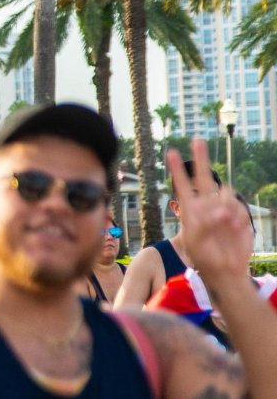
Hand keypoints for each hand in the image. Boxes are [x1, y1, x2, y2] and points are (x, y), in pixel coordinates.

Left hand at [167, 140, 252, 281]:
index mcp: (191, 209)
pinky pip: (237, 205)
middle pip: (202, 176)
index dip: (176, 170)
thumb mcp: (195, 241)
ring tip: (222, 222)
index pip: (182, 185)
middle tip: (197, 140)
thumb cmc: (205, 256)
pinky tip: (233, 227)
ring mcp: (223, 208)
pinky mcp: (238, 214)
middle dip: (200, 158)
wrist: (225, 267)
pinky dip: (235, 215)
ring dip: (223, 204)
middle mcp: (206, 204)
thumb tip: (217, 210)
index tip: (170, 152)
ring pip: (223, 192)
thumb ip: (202, 224)